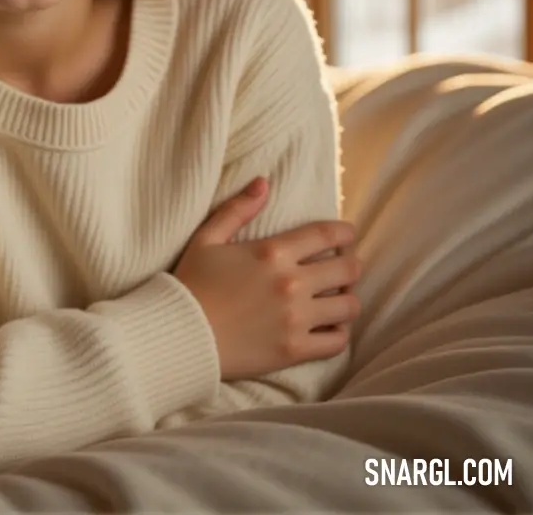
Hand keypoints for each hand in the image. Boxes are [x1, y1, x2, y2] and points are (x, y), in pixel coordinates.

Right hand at [173, 178, 360, 379]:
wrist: (180, 332)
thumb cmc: (192, 282)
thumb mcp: (208, 238)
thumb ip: (238, 208)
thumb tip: (263, 183)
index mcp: (272, 252)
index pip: (326, 235)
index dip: (345, 232)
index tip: (348, 234)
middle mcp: (291, 283)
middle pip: (347, 269)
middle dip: (352, 264)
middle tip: (347, 265)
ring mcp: (296, 319)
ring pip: (349, 306)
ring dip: (348, 298)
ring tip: (339, 297)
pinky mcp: (295, 349)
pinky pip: (337, 342)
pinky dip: (340, 333)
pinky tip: (331, 326)